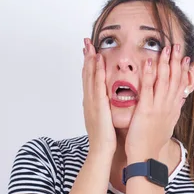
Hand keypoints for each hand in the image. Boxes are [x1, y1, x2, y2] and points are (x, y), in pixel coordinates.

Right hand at [82, 38, 116, 155]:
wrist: (101, 151)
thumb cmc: (105, 138)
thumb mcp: (104, 119)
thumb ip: (105, 109)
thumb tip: (108, 102)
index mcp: (91, 104)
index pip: (89, 80)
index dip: (88, 65)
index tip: (89, 52)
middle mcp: (89, 100)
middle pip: (86, 75)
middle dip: (86, 58)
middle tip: (86, 42)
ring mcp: (92, 102)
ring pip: (90, 77)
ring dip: (90, 60)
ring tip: (90, 46)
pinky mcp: (98, 105)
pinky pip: (97, 85)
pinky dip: (97, 72)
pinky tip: (99, 61)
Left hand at [125, 44, 190, 160]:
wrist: (146, 157)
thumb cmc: (152, 143)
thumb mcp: (167, 125)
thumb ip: (172, 111)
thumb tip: (178, 102)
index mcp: (172, 109)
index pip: (180, 86)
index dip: (184, 71)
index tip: (186, 58)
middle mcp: (168, 106)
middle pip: (175, 79)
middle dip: (176, 61)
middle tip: (178, 45)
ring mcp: (158, 107)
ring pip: (164, 81)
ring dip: (166, 63)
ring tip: (167, 48)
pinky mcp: (146, 110)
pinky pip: (148, 88)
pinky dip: (150, 74)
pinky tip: (150, 62)